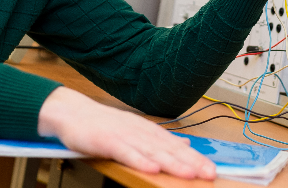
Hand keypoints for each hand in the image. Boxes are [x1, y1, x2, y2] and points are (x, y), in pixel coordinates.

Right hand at [38, 87, 215, 179]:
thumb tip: (187, 143)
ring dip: (172, 162)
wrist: (74, 113)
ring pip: (153, 151)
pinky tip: (153, 168)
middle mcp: (141, 132)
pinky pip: (127, 153)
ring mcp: (125, 136)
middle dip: (191, 162)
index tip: (212, 169)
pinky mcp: (108, 141)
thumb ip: (162, 138)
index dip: (196, 158)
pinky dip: (140, 160)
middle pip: (170, 149)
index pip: (177, 146)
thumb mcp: (138, 130)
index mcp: (149, 130)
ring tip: (189, 174)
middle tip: (209, 174)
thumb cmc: (105, 125)